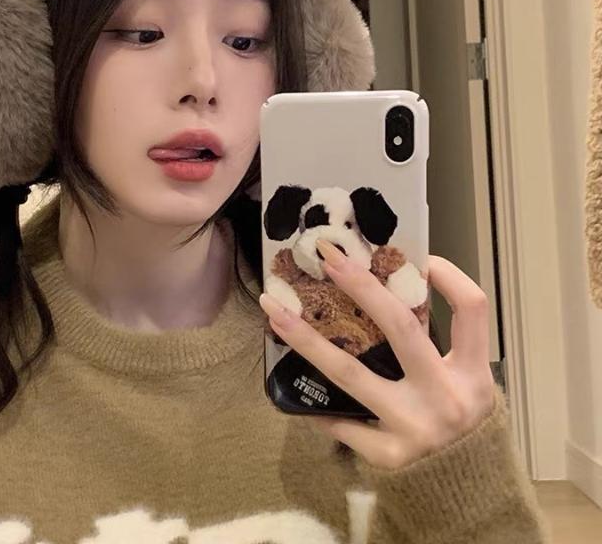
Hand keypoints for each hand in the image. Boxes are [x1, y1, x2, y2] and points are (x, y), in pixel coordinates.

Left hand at [258, 241, 495, 469]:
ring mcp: (414, 427)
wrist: (462, 492)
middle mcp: (446, 397)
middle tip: (328, 256)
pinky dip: (317, 404)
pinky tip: (293, 387)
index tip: (421, 255)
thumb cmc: (457, 422)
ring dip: (306, 338)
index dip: (449, 276)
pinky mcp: (387, 454)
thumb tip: (387, 287)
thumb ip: (436, 344)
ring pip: (349, 373)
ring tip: (274, 310)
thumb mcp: (462, 382)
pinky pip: (341, 419)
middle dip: (362, 286)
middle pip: (401, 328)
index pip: (472, 310)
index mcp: (472, 374)